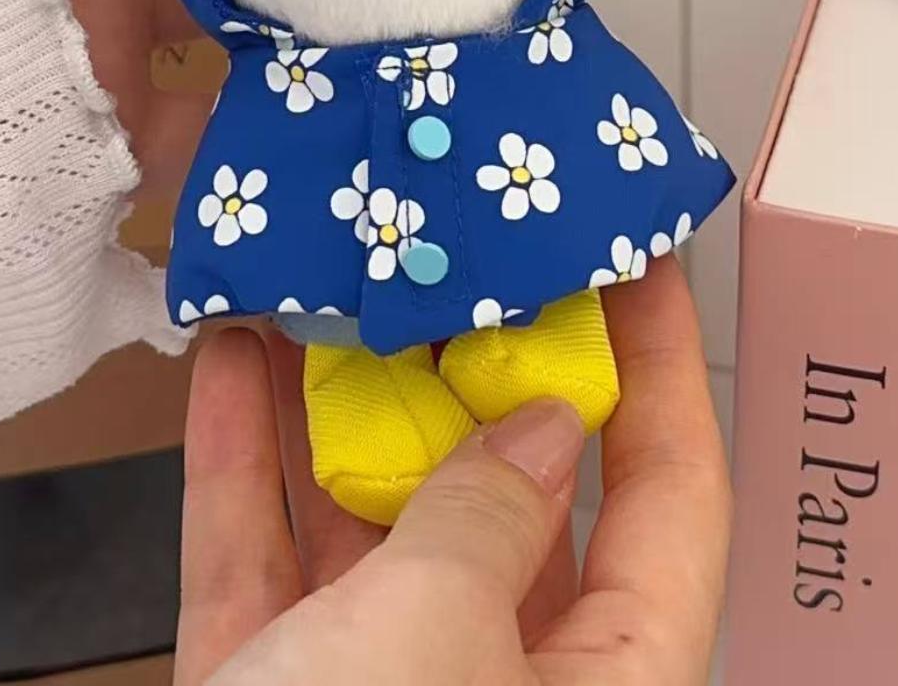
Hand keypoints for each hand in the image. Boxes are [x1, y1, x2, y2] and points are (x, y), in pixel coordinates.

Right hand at [175, 257, 730, 684]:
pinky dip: (243, 467)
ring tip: (331, 282)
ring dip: (341, 400)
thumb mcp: (432, 644)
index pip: (673, 497)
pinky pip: (269, 564)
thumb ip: (493, 521)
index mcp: (604, 684)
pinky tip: (224, 363)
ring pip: (377, 518)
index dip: (666, 369)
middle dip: (476, 368)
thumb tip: (550, 429)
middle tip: (457, 254)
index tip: (642, 259)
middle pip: (516, 493)